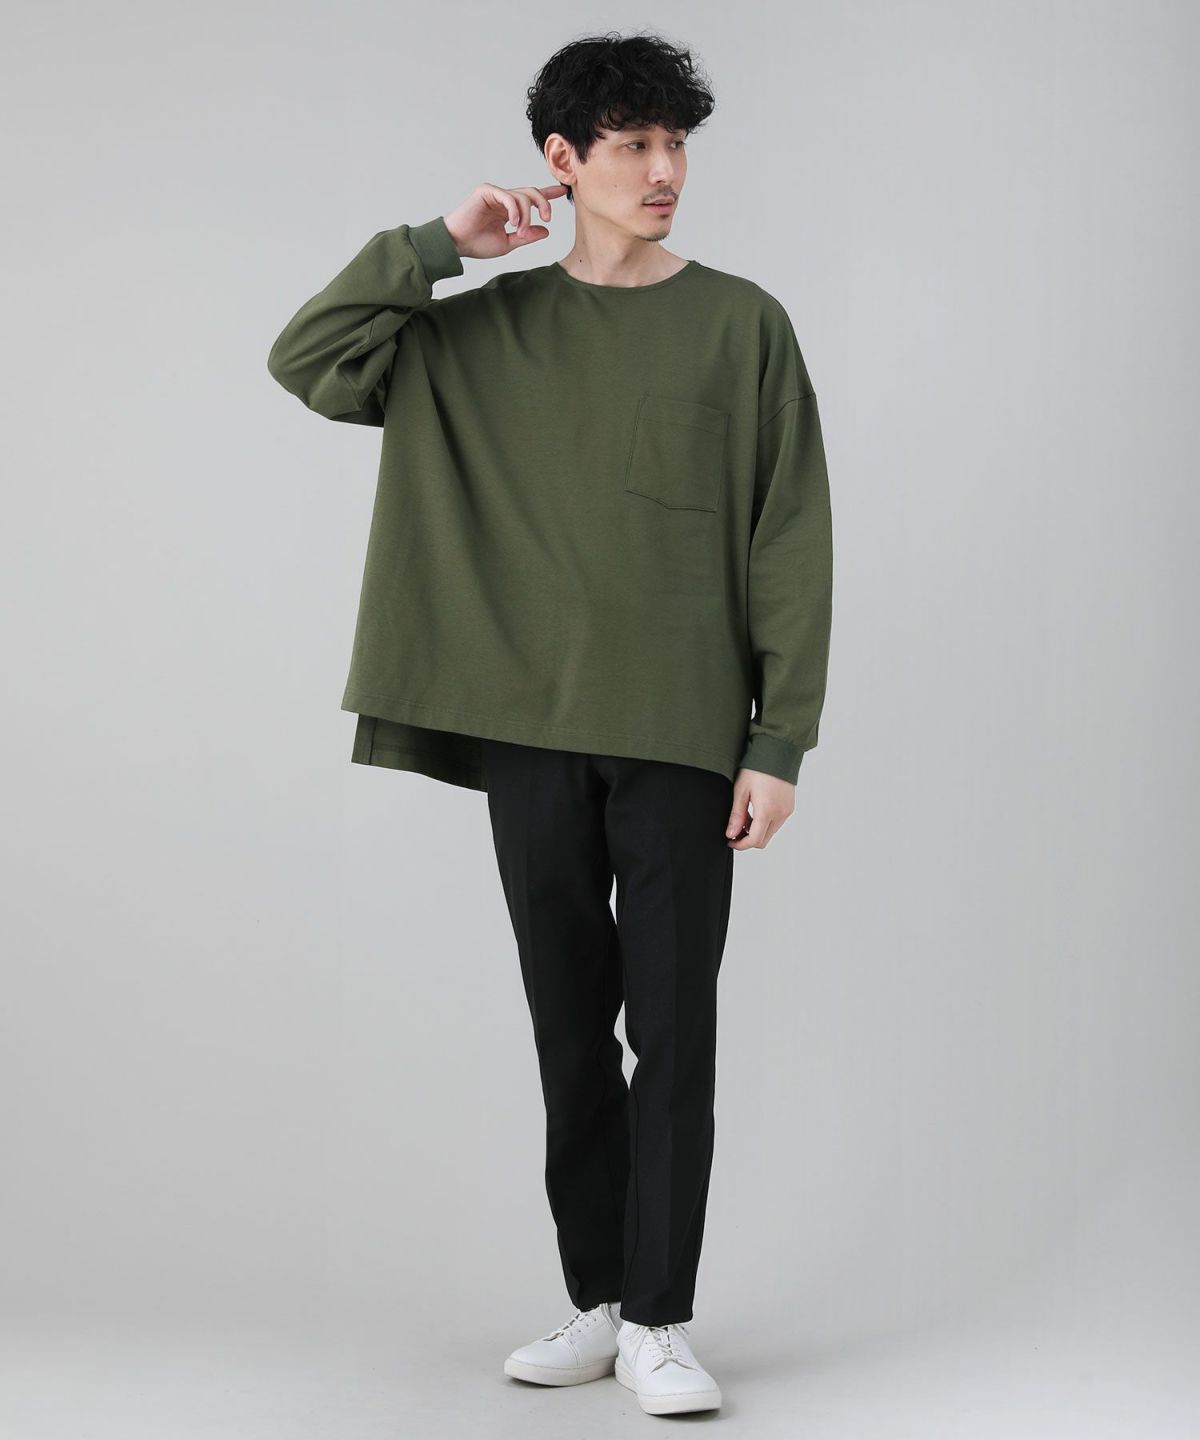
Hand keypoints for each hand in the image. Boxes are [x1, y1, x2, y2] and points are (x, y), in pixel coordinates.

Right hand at [442, 183, 567, 259]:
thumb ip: (527, 236)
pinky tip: (513, 223)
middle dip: (544, 203)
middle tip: (547, 218)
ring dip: (526, 215)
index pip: (531, 199)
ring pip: (522, 196)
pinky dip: (515, 210)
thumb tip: (546, 230)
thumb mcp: (508, 243)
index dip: (547, 194)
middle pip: (531, 193)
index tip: (563, 191)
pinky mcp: (486, 191)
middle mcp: (504, 199)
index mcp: (509, 210)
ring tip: (520, 231)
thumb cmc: (477, 244)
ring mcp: (495, 193)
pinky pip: (508, 196)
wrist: (457, 244)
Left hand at [725, 770, 795, 849]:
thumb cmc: (757, 768)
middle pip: (763, 840)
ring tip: (744, 817)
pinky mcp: (789, 807)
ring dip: (756, 831)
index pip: (754, 840)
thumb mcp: (741, 790)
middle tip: (734, 829)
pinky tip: (755, 812)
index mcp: (767, 811)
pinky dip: (765, 823)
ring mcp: (787, 811)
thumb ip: (736, 815)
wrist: (777, 752)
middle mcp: (780, 814)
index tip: (730, 841)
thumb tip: (731, 834)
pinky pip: (776, 823)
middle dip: (748, 839)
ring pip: (770, 832)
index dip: (740, 845)